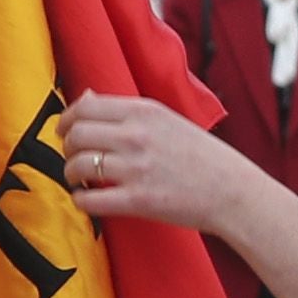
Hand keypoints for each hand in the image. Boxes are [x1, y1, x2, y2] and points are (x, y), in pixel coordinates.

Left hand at [59, 90, 272, 237]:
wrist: (232, 191)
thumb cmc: (201, 156)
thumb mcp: (166, 119)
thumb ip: (126, 110)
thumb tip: (85, 97)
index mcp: (144, 111)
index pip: (85, 106)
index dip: (66, 120)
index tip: (65, 132)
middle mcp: (136, 136)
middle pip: (75, 134)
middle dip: (66, 148)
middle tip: (73, 157)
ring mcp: (136, 168)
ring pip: (77, 165)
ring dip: (71, 174)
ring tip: (81, 180)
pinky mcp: (138, 200)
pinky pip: (90, 199)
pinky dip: (81, 200)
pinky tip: (88, 200)